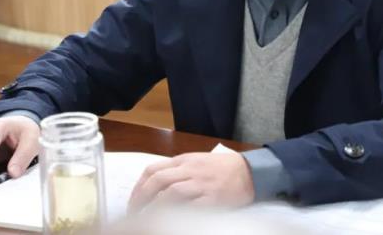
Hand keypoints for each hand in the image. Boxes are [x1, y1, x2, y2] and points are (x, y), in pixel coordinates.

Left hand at [128, 152, 254, 211]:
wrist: (249, 171)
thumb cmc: (221, 168)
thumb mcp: (196, 162)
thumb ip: (177, 171)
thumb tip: (154, 186)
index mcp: (183, 161)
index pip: (153, 170)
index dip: (138, 187)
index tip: (133, 201)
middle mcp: (190, 170)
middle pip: (158, 181)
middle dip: (141, 198)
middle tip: (135, 213)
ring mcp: (201, 184)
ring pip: (171, 192)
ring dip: (155, 207)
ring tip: (147, 219)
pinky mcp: (213, 198)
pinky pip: (191, 206)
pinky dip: (178, 214)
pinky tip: (170, 221)